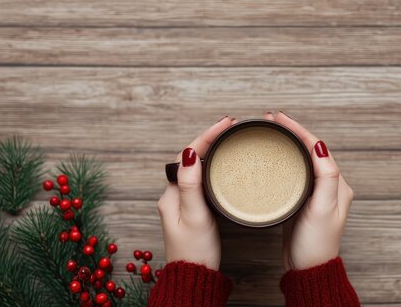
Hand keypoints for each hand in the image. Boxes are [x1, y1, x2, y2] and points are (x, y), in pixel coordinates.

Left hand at [157, 117, 235, 269]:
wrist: (194, 277)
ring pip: (195, 167)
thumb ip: (191, 185)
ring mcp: (182, 202)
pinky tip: (222, 165)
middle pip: (190, 157)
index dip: (207, 136)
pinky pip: (200, 179)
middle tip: (229, 126)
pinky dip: (211, 166)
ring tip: (227, 138)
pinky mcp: (191, 209)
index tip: (226, 123)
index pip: (188, 154)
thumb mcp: (195, 216)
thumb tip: (191, 152)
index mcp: (171, 194)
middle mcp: (173, 195)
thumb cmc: (195, 251)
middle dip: (209, 138)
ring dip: (210, 150)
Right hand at [265, 112, 353, 270]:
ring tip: (272, 131)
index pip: (318, 146)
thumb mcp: (323, 209)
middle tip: (271, 120)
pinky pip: (295, 172)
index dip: (299, 129)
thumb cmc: (316, 243)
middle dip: (292, 131)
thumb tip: (319, 145)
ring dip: (289, 142)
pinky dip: (285, 158)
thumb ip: (325, 177)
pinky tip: (274, 156)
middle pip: (310, 148)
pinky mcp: (302, 200)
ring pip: (302, 158)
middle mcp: (328, 185)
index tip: (280, 118)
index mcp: (337, 183)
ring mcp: (315, 192)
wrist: (307, 268)